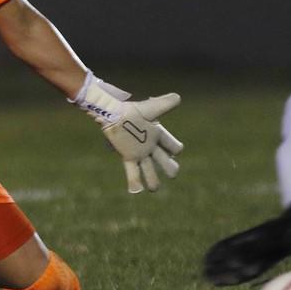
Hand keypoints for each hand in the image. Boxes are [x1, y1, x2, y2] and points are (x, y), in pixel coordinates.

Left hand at [74, 75, 183, 193]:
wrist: (112, 113)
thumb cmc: (131, 109)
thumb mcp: (151, 107)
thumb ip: (165, 103)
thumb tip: (178, 97)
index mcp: (158, 134)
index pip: (172, 145)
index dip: (175, 148)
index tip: (176, 150)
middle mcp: (150, 145)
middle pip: (163, 160)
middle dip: (169, 167)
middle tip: (173, 173)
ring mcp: (139, 153)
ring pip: (149, 169)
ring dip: (153, 179)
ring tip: (154, 189)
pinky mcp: (128, 156)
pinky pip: (133, 171)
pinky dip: (134, 182)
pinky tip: (136, 191)